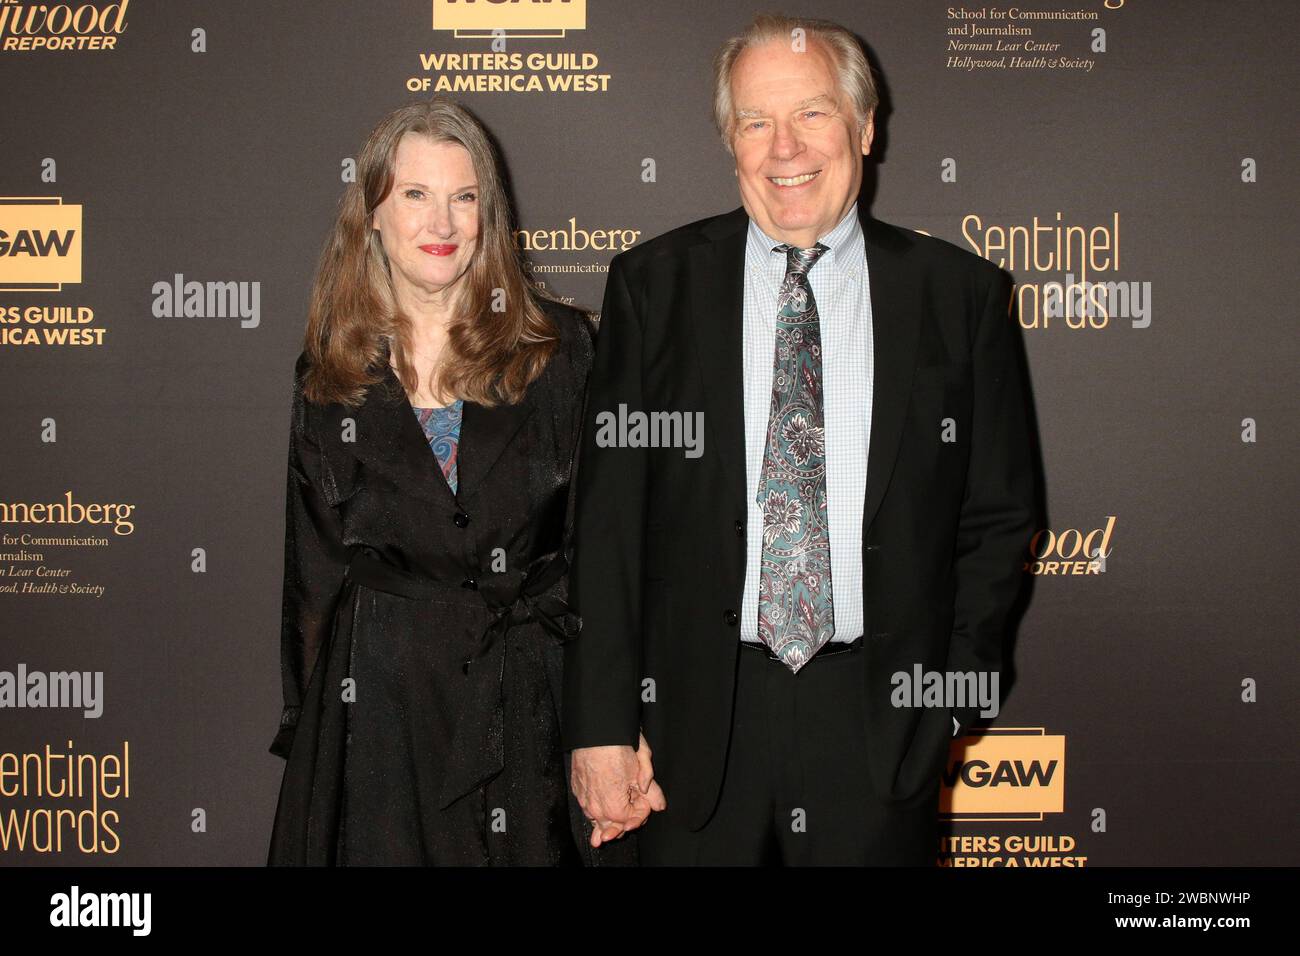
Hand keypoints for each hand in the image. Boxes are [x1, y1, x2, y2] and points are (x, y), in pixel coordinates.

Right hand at [571, 732, 666, 846]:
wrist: (595, 732)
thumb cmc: (617, 747)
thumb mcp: (642, 768)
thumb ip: (651, 791)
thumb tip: (659, 805)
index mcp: (614, 806)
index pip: (630, 821)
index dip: (641, 812)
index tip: (645, 801)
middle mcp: (596, 807)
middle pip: (611, 827)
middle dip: (622, 825)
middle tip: (629, 824)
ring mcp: (584, 799)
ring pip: (596, 820)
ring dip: (605, 823)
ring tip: (608, 834)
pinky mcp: (577, 789)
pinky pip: (587, 808)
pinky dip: (595, 811)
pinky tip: (599, 812)